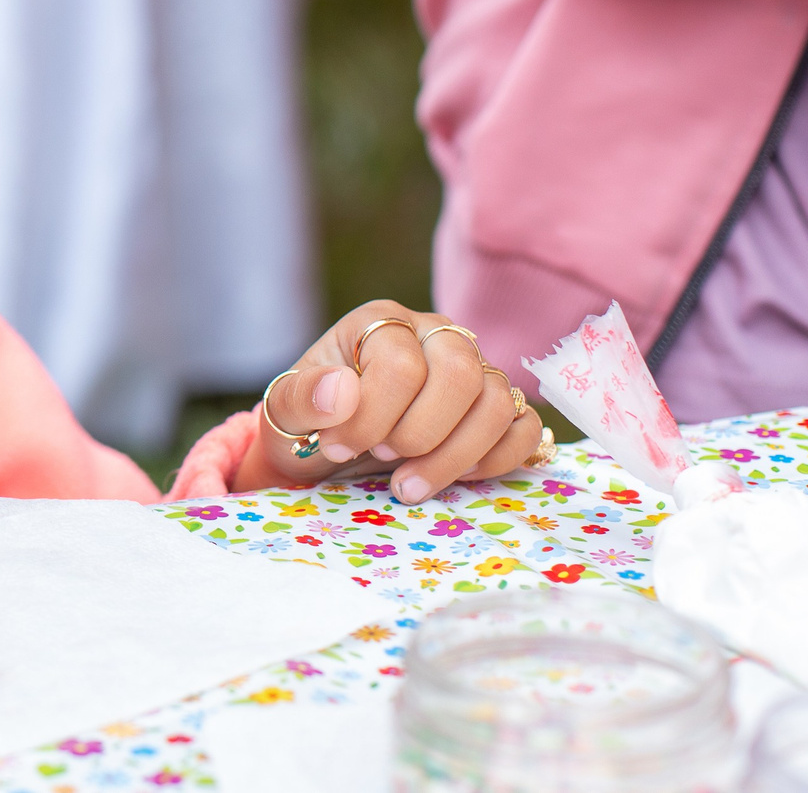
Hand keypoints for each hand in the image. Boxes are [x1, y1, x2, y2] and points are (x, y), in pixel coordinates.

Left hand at [233, 301, 545, 500]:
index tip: (335, 445)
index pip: (401, 361)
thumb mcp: (283, 411)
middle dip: (419, 433)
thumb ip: (301, 397)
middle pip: (461, 373)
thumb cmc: (309, 424)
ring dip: (455, 456)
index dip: (372, 414)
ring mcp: (473, 370)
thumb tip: (341, 391)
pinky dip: (497, 458)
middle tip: (380, 458)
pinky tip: (456, 478)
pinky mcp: (495, 409)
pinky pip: (524, 426)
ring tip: (406, 484)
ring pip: (498, 401)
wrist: (326, 452)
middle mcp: (435, 335)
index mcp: (381, 323)